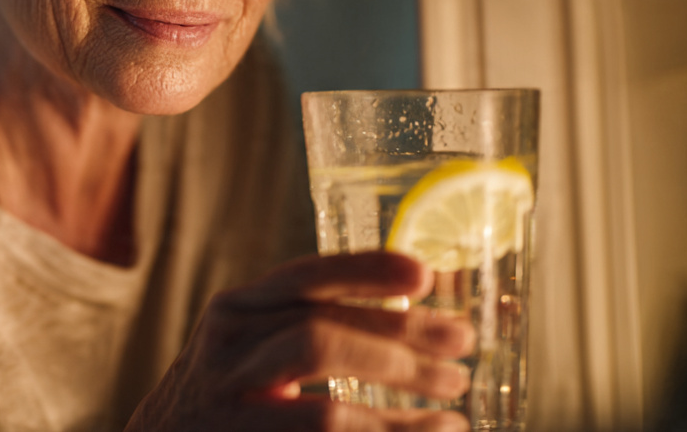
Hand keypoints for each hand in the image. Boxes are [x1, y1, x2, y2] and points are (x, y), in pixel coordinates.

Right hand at [126, 251, 473, 430]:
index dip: (364, 271)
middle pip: (318, 329)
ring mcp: (228, 396)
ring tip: (454, 391)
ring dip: (396, 381)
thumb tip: (414, 319)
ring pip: (321, 386)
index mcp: (233, 309)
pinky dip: (388, 430)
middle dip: (399, 334)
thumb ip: (302, 325)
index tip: (425, 273)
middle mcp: (225, 346)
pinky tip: (427, 430)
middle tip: (461, 343)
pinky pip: (325, 429)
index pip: (302, 278)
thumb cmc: (225, 397)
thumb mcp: (248, 347)